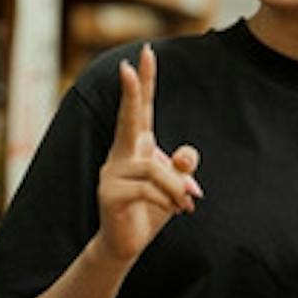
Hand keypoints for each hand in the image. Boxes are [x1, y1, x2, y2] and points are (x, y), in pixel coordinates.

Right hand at [91, 44, 201, 264]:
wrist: (125, 244)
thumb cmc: (150, 210)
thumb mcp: (175, 186)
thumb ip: (182, 167)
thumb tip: (187, 154)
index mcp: (136, 146)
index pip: (141, 109)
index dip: (144, 82)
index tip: (146, 53)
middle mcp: (120, 154)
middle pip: (128, 117)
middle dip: (131, 91)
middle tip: (129, 65)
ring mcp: (111, 173)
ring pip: (154, 167)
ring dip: (177, 187)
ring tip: (187, 204)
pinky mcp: (110, 193)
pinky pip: (148, 188)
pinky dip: (169, 199)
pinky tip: (175, 211)